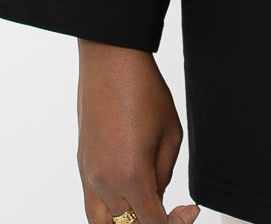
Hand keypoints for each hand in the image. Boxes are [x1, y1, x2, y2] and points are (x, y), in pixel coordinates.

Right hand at [76, 39, 200, 223]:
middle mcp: (105, 182)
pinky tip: (129, 195)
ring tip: (146, 207)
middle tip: (172, 210)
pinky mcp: (82, 167)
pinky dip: (111, 211)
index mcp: (132, 175)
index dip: (175, 223)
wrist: (111, 62)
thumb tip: (157, 197)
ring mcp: (89, 176)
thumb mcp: (171, 133)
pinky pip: (93, 206)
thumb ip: (164, 174)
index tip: (188, 212)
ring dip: (127, 223)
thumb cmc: (143, 90)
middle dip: (153, 222)